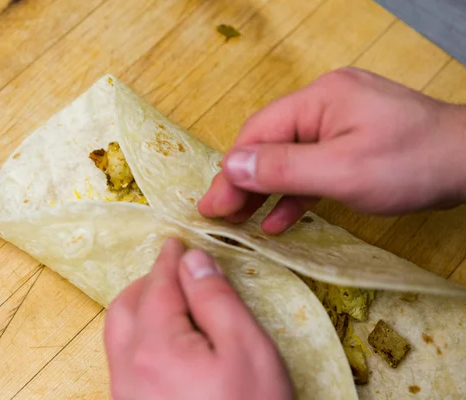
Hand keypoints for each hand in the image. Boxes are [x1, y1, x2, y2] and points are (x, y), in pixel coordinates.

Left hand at [104, 238, 293, 399]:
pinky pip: (124, 360)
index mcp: (154, 347)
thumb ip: (216, 299)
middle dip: (147, 282)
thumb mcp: (247, 350)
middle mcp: (127, 370)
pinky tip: (166, 339)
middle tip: (175, 271)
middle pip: (125, 307)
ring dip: (140, 307)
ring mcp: (125, 395)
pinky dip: (139, 335)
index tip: (175, 242)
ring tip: (172, 300)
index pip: (156, 286)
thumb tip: (192, 260)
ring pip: (119, 334)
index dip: (168, 260)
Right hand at [198, 67, 465, 233]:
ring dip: (266, 190)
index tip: (210, 206)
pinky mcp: (353, 142)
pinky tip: (279, 219)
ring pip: (289, 157)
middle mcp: (324, 104)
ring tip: (241, 221)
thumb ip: (283, 169)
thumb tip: (230, 167)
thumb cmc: (411, 165)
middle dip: (243, 182)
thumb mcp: (342, 171)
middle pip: (270, 144)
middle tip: (218, 217)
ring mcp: (340, 122)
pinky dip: (296, 193)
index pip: (258, 134)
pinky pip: (314, 167)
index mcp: (318, 99)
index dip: (231, 171)